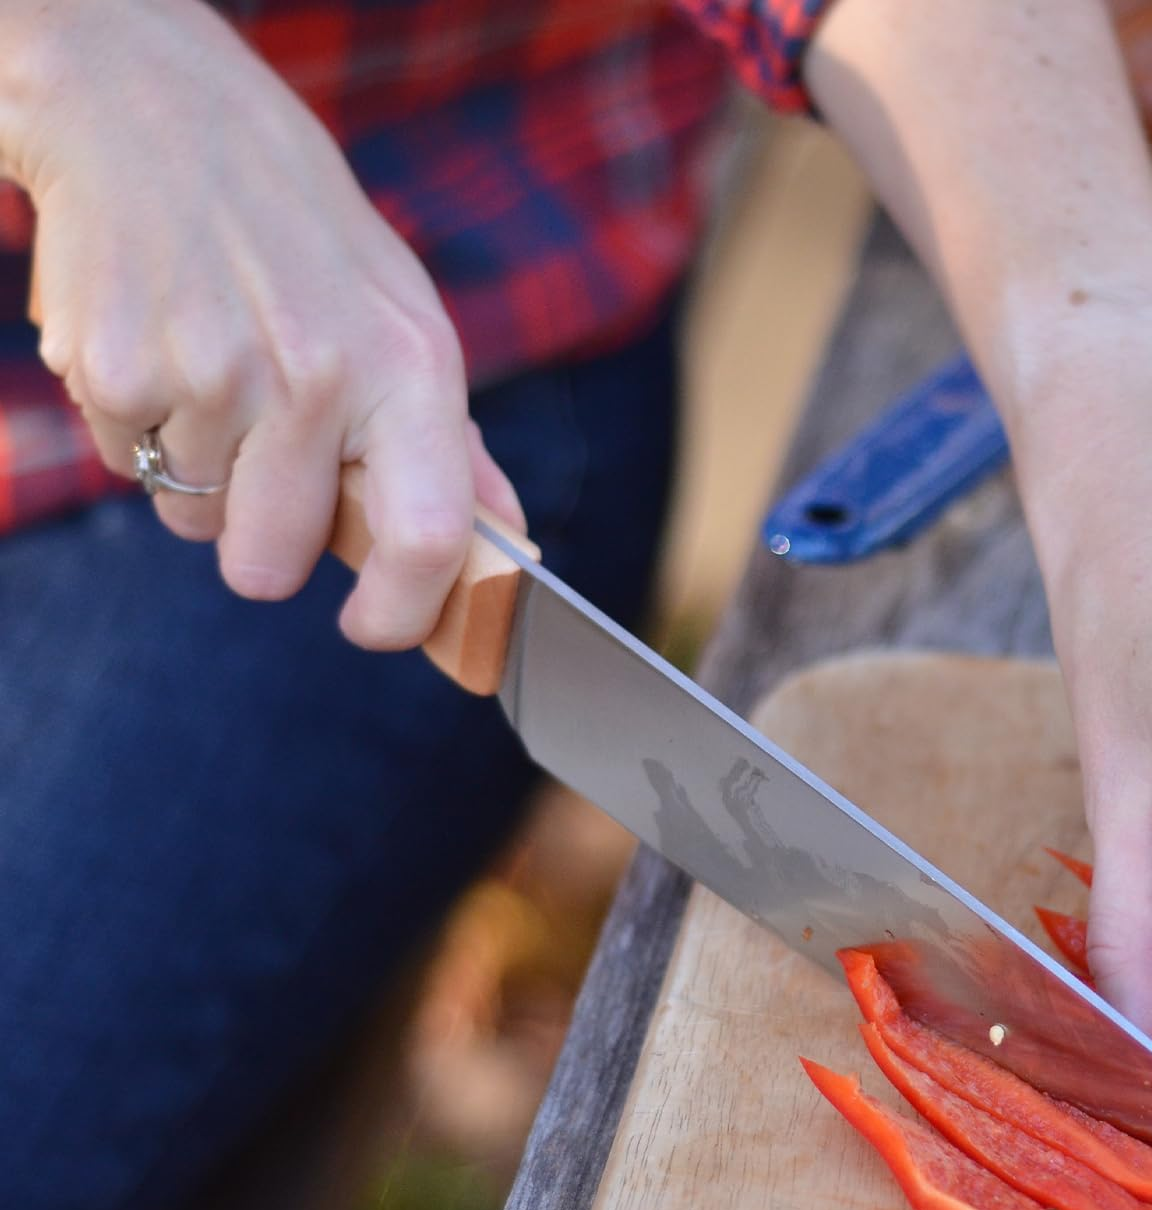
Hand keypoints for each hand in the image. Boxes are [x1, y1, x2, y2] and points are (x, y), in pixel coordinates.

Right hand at [1, 0, 523, 646]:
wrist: (156, 110)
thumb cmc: (305, 241)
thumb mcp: (405, 323)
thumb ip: (453, 451)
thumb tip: (508, 551)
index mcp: (409, 367)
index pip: (430, 537)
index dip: (404, 612)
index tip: (373, 629)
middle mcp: (317, 374)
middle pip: (272, 566)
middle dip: (260, 549)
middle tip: (263, 469)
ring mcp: (210, 370)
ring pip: (190, 521)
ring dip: (197, 475)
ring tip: (212, 371)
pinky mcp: (113, 363)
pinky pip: (125, 464)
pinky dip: (137, 428)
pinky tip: (160, 345)